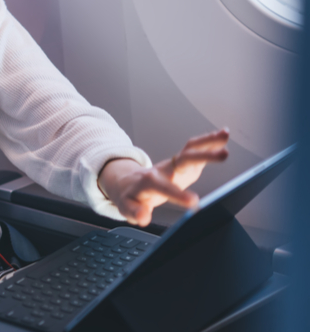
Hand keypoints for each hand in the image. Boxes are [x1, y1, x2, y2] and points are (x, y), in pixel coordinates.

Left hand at [99, 129, 229, 226]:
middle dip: (203, 156)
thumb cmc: (131, 195)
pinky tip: (223, 136)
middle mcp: (164, 169)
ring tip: (225, 136)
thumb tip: (143, 217)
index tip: (194, 202)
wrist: (130, 182)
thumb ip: (135, 212)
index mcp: (149, 182)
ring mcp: (174, 164)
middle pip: (183, 159)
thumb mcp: (127, 207)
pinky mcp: (183, 162)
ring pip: (190, 149)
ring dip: (208, 142)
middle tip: (224, 155)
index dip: (177, 193)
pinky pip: (196, 150)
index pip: (164, 186)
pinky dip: (210, 142)